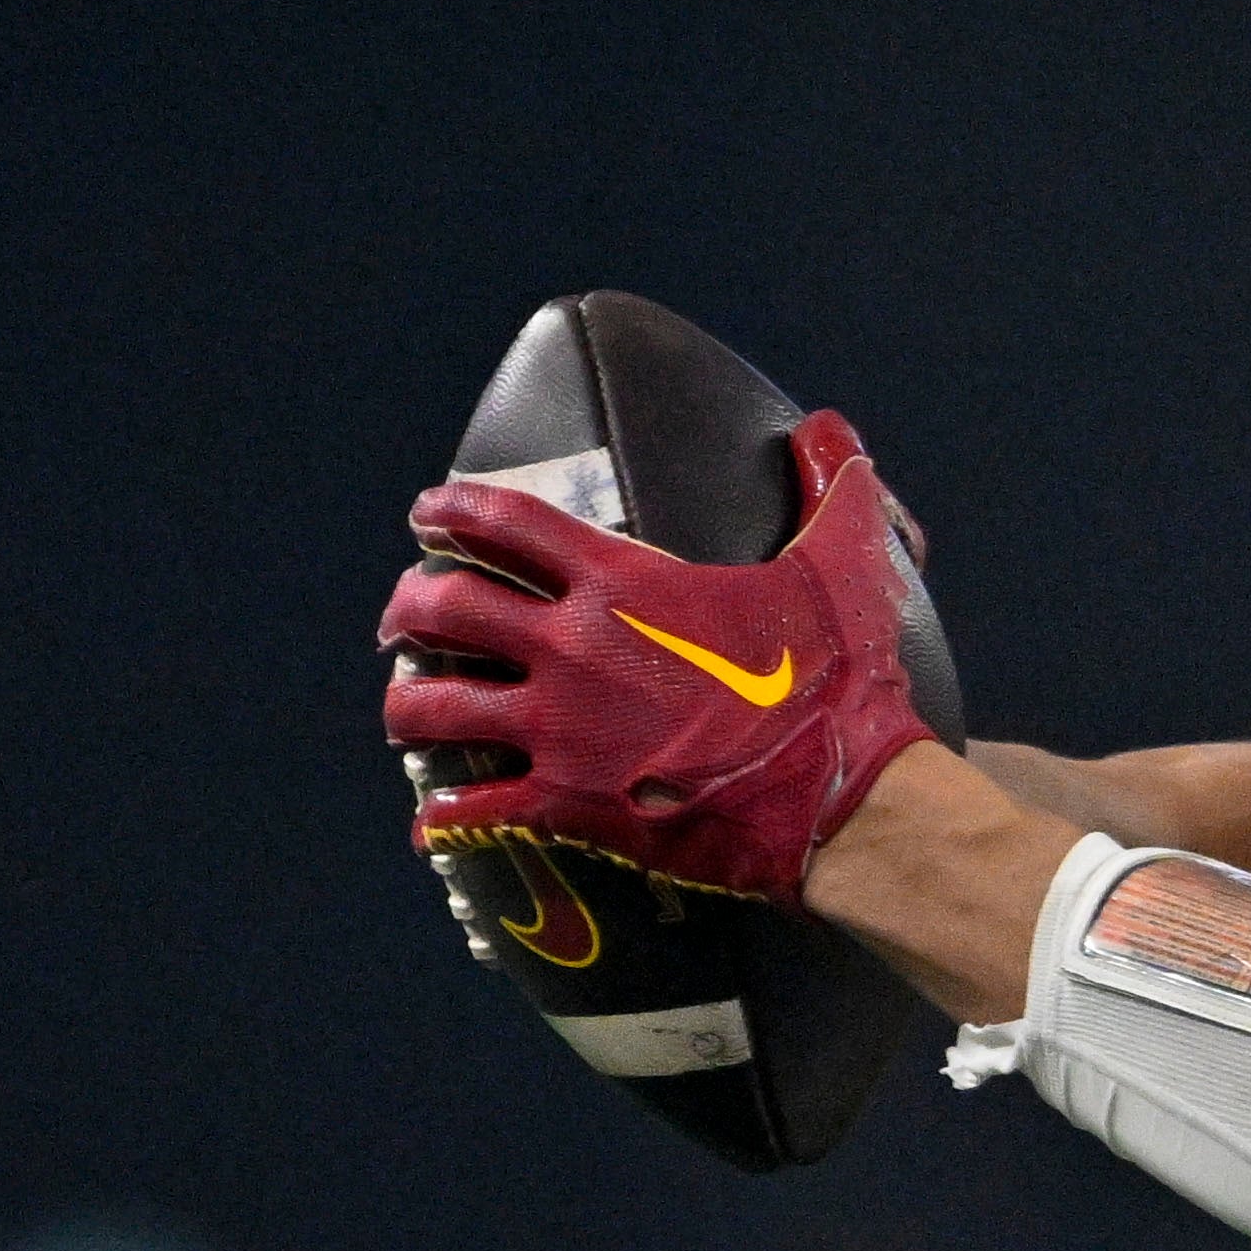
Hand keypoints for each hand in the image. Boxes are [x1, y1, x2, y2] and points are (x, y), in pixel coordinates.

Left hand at [382, 412, 940, 904]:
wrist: (842, 794)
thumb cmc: (840, 679)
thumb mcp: (846, 566)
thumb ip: (832, 486)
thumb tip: (830, 428)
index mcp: (623, 583)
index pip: (506, 524)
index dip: (453, 510)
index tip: (427, 513)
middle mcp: (574, 648)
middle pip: (447, 608)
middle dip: (409, 607)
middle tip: (404, 614)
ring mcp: (563, 729)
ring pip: (435, 708)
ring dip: (408, 707)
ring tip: (407, 711)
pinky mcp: (570, 804)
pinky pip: (473, 811)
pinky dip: (441, 818)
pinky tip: (429, 823)